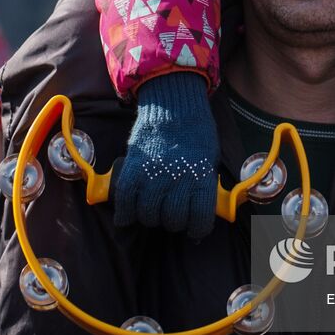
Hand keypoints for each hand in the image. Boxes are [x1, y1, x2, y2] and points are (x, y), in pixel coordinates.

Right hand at [114, 72, 218, 237]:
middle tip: (171, 215)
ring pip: (148, 213)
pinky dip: (124, 212)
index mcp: (202, 177)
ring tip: (152, 210)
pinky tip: (127, 215)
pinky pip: (125, 198)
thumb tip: (200, 213)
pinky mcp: (133, 166)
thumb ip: (204, 186)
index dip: (197, 229)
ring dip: (150, 216)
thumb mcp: (210, 159)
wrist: (174, 104)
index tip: (194, 229)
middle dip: (172, 222)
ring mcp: (154, 173)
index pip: (199, 219)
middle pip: (171, 219)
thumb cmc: (197, 133)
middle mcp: (178, 178)